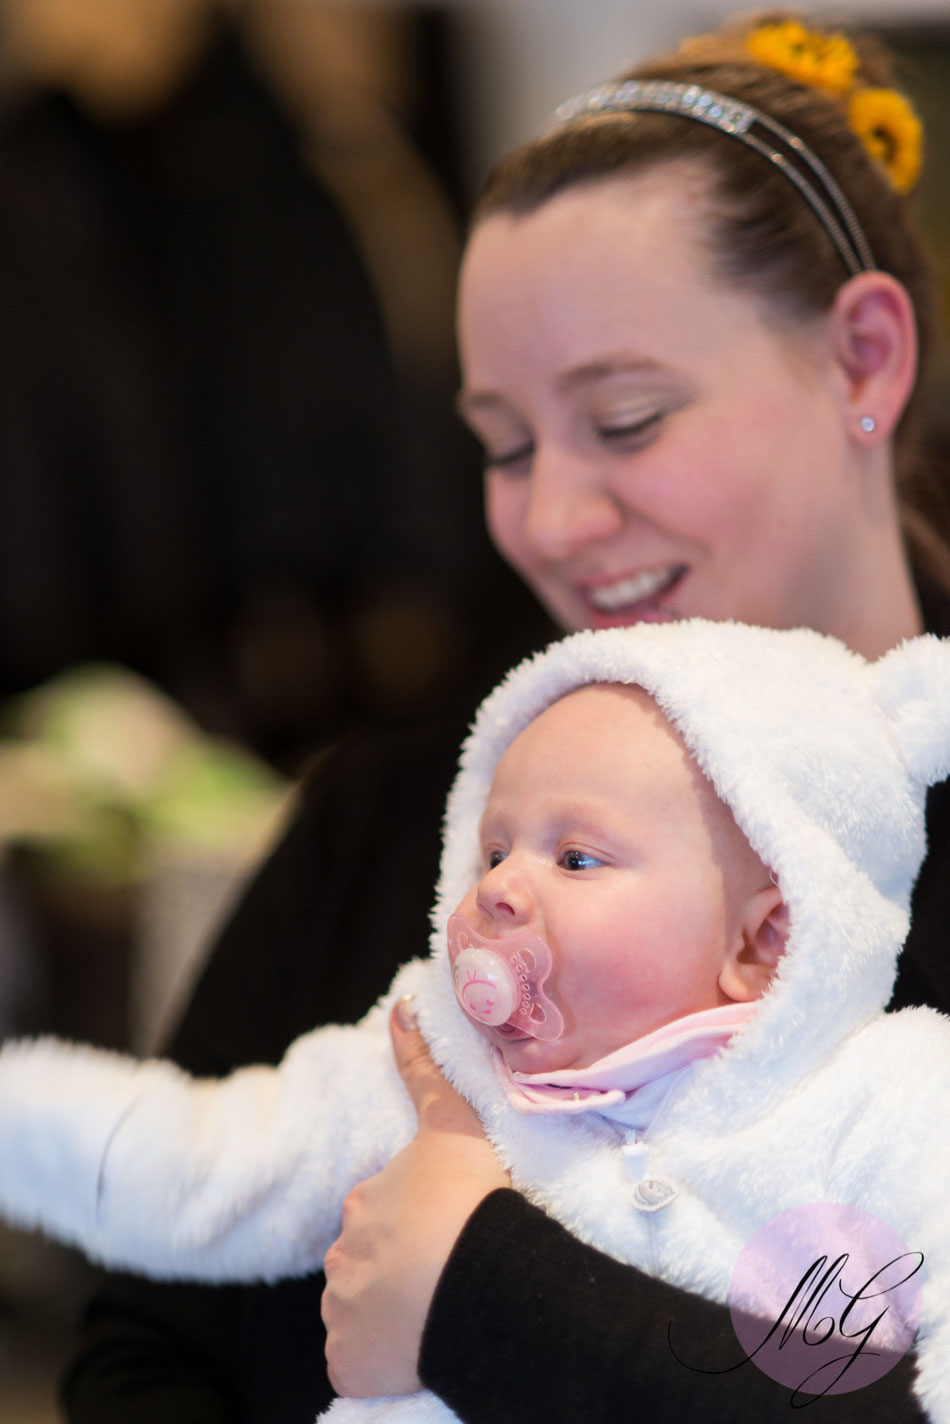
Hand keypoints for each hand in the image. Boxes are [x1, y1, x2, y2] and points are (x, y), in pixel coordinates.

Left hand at [322, 997, 509, 1396]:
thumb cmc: (470, 1201)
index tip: (445, 1231)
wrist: (479, 1284)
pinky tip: (416, 1350)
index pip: (379, 1212)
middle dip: (396, 1267)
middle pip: (366, 1262)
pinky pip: (357, 1361)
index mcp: (363, 1202)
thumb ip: (423, 1069)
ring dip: (390, 1313)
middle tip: (445, 1274)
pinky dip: (380, 1359)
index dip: (412, 1222)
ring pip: (361, 1310)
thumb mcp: (452, 1125)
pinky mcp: (348, 1362)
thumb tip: (399, 1007)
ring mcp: (341, 1311)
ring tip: (438, 1312)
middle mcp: (342, 1255)